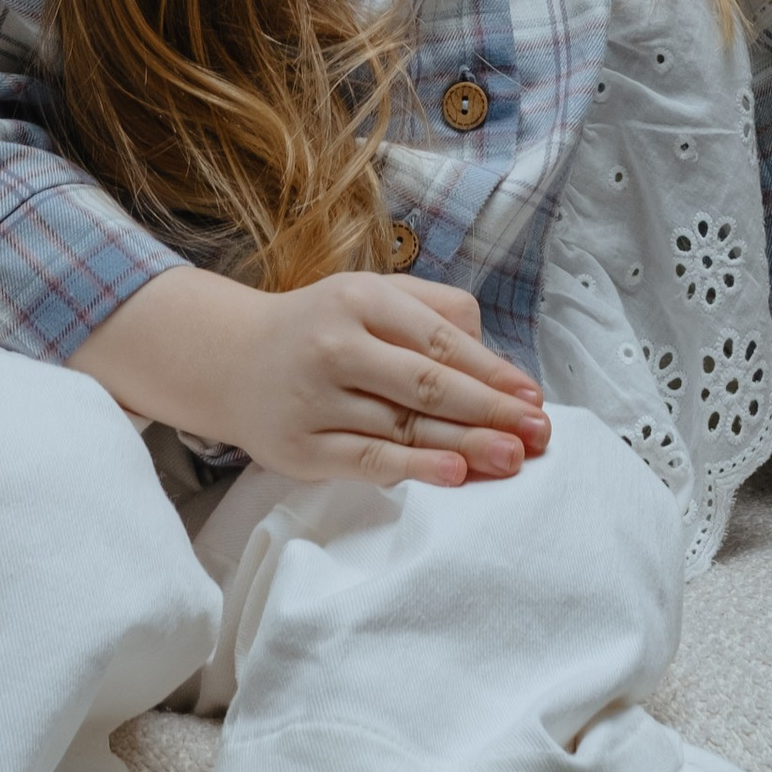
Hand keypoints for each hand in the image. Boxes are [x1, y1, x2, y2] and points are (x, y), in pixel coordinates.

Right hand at [71, 267, 551, 489]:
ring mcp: (316, 401)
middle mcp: (336, 345)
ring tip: (513, 458)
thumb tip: (494, 356)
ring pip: (404, 428)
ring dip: (466, 446)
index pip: (438, 338)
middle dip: (490, 411)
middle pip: (427, 385)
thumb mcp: (372, 295)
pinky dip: (416, 471)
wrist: (232, 361)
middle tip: (538, 433)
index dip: (491, 370)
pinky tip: (456, 476)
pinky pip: (369, 462)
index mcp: (359, 298)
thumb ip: (434, 310)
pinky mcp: (303, 450)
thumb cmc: (323, 326)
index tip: (533, 396)